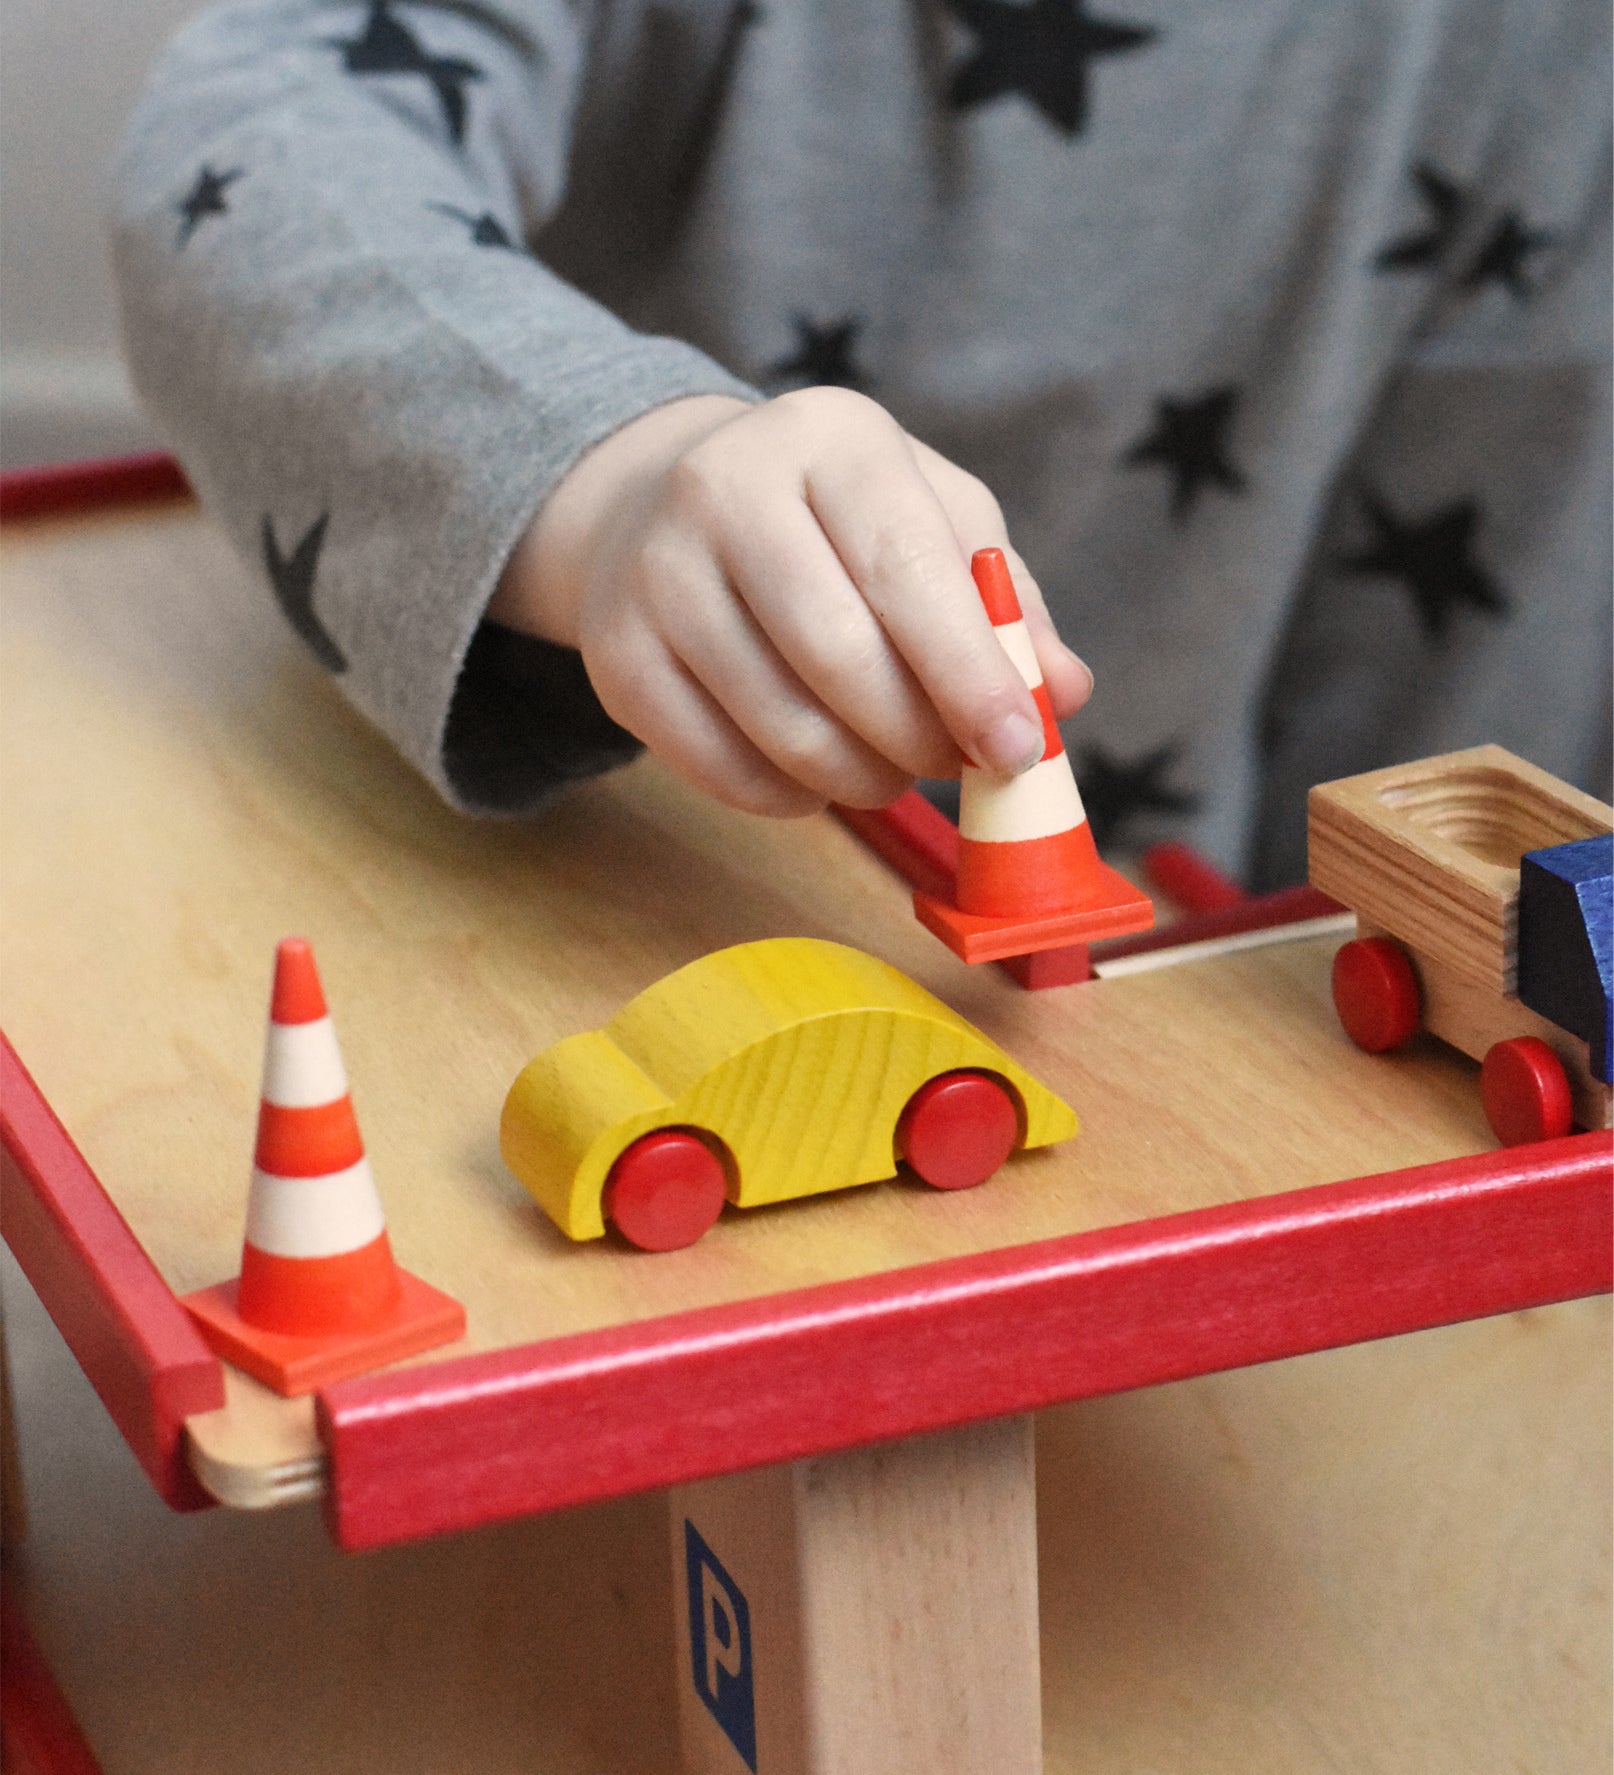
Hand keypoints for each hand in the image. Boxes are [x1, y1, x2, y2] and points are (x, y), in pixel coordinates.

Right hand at [489, 388, 1092, 815]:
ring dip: (859, 778)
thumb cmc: (833, 521)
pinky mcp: (616, 655)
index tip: (1018, 749)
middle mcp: (724, 488)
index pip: (905, 569)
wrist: (664, 504)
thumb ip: (1004, 604)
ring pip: (779, 725)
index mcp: (828, 438)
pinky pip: (719, 767)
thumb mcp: (931, 522)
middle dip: (915, 737)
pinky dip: (788, 796)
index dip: (968, 673)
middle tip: (950, 764)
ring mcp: (656, 573)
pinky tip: (815, 775)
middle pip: (837, 655)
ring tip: (889, 769)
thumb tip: (1064, 692)